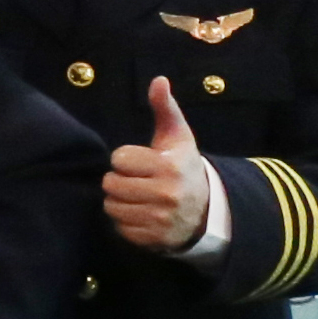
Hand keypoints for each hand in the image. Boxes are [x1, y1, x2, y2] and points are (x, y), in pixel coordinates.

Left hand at [105, 75, 213, 254]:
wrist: (207, 210)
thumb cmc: (184, 167)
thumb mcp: (178, 137)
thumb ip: (165, 108)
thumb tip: (158, 80)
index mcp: (170, 167)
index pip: (119, 158)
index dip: (126, 159)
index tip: (141, 162)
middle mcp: (167, 194)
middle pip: (110, 183)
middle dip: (119, 180)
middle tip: (137, 180)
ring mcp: (161, 219)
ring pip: (111, 205)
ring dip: (119, 200)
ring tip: (138, 196)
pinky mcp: (153, 238)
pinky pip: (119, 227)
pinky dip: (126, 221)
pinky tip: (142, 213)